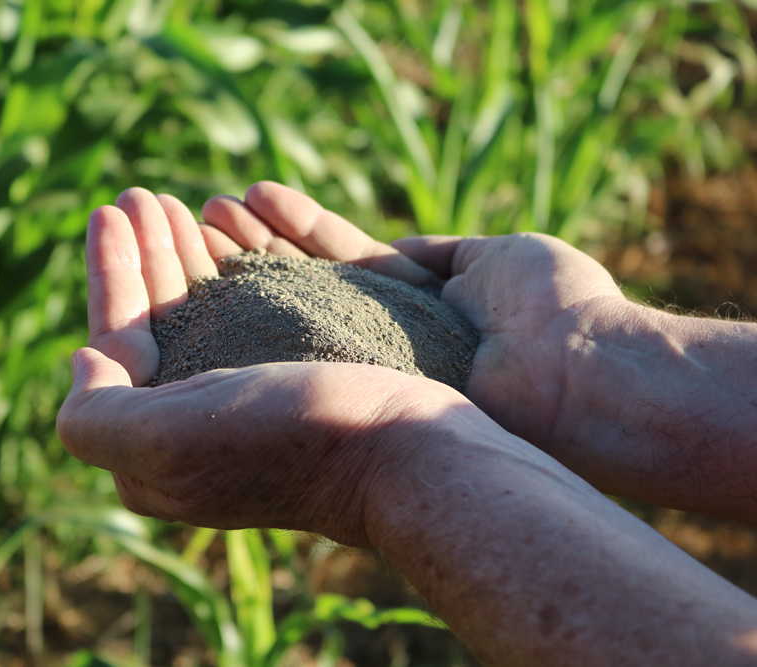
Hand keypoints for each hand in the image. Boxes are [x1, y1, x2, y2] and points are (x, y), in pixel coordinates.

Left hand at [60, 187, 479, 545]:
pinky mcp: (303, 379)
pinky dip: (245, 267)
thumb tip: (85, 361)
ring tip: (180, 202)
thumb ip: (95, 415)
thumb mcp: (166, 439)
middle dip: (149, 253)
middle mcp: (202, 428)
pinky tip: (238, 232)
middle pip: (160, 326)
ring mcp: (256, 402)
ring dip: (188, 254)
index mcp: (159, 450)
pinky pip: (260, 313)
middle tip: (145, 195)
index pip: (116, 346)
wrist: (415, 452)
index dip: (110, 274)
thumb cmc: (293, 438)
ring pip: (208, 314)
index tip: (109, 210)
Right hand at [201, 183, 628, 461]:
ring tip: (200, 223)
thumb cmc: (555, 306)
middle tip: (203, 217)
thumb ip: (442, 251)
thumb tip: (398, 245)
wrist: (579, 373)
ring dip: (250, 261)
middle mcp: (380, 334)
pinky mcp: (360, 378)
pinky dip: (271, 289)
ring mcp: (367, 360)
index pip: (341, 258)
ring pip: (296, 300)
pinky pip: (309, 324)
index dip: (296, 230)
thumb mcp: (498, 257)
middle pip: (307, 280)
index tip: (248, 199)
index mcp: (415, 301)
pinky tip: (224, 255)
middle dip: (257, 246)